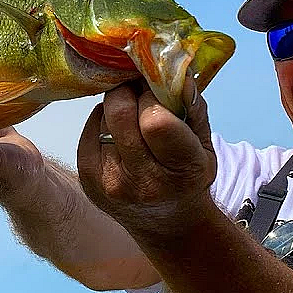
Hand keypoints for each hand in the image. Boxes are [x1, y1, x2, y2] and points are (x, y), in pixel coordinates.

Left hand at [76, 81, 217, 240]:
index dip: (153, 96)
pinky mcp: (88, 180)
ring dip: (116, 106)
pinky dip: (102, 121)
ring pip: (102, 117)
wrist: (168, 224)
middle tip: (139, 90)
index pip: (155, 120)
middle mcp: (142, 181)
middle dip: (128, 91)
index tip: (158, 91)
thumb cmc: (189, 176)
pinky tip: (118, 130)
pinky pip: (89, 130)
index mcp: (180, 170)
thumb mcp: (204, 144)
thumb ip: (192, 105)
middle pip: (119, 112)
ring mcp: (110, 183)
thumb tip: (175, 68)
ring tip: (132, 114)